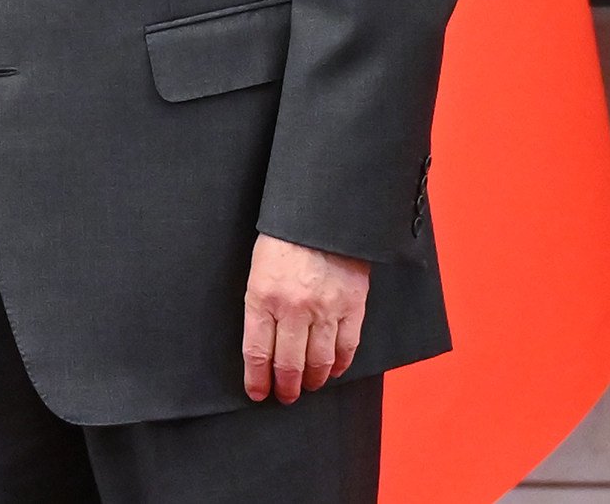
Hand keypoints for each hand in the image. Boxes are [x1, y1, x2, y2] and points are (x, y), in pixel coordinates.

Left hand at [241, 234, 368, 403]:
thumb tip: (262, 344)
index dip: (257, 380)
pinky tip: (333, 371)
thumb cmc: (284, 238)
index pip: (257, 353)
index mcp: (263, 297)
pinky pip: (347, 347)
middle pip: (289, 364)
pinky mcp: (352, 306)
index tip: (258, 393)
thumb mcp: (258, 269)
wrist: (322, 212)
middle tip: (285, 395)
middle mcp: (293, 308)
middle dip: (286, 387)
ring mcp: (326, 309)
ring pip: (319, 362)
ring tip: (307, 386)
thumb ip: (261, 306)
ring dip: (312, 380)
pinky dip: (340, 365)